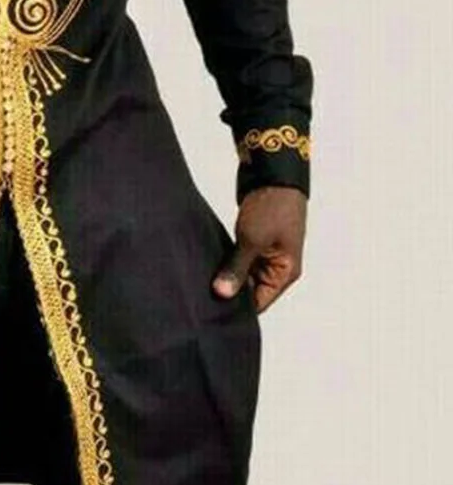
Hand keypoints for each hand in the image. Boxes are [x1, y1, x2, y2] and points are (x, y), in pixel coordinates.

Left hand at [211, 186, 306, 313]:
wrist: (271, 173)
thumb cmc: (272, 207)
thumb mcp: (252, 241)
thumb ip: (237, 269)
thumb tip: (223, 295)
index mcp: (285, 272)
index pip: (260, 303)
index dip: (237, 309)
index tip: (212, 312)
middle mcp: (276, 266)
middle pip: (251, 291)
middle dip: (229, 292)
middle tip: (201, 298)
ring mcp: (265, 252)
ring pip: (243, 274)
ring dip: (225, 275)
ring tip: (200, 283)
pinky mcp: (253, 240)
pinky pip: (238, 259)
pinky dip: (225, 262)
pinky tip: (206, 265)